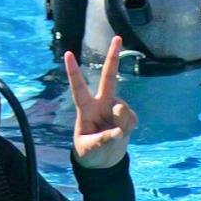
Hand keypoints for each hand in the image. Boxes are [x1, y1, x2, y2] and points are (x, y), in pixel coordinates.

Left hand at [65, 36, 138, 169]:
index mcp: (85, 108)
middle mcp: (101, 103)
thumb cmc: (89, 153)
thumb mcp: (90, 149)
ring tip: (113, 136)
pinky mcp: (128, 117)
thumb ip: (103, 139)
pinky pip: (132, 120)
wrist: (103, 162)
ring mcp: (115, 109)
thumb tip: (119, 132)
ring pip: (123, 110)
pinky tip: (122, 134)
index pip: (78, 88)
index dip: (74, 72)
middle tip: (117, 37)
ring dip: (121, 124)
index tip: (68, 54)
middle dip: (113, 57)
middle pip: (109, 77)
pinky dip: (128, 129)